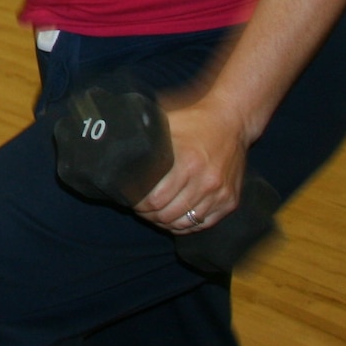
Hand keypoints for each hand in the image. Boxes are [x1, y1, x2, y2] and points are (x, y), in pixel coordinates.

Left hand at [135, 97, 249, 233]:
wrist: (231, 120)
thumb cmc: (193, 119)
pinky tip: (175, 219)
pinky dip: (187, 225)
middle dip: (149, 215)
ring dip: (166, 223)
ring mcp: (220, 193)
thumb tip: (114, 139)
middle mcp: (205, 182)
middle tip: (140, 208)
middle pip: (168, 215)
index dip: (138, 204)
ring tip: (155, 214)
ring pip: (186, 223)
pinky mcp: (230, 200)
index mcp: (186, 163)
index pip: (155, 200)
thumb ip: (144, 135)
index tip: (130, 199)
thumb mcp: (166, 122)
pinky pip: (204, 224)